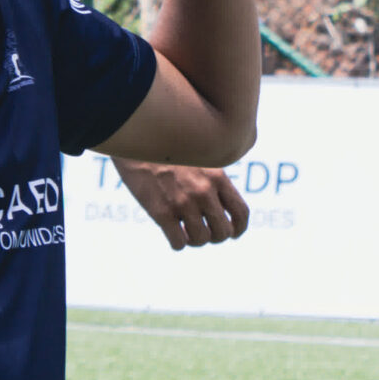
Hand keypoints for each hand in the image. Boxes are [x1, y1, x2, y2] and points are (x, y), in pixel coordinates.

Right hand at [115, 159, 248, 249]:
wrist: (137, 137)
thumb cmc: (167, 147)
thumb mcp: (199, 156)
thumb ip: (212, 178)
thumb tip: (219, 200)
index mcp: (217, 177)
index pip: (241, 213)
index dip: (239, 229)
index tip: (232, 233)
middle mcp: (204, 191)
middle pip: (223, 232)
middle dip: (214, 236)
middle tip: (203, 230)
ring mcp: (183, 203)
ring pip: (201, 240)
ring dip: (194, 240)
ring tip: (184, 231)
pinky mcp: (161, 211)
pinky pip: (178, 242)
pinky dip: (178, 243)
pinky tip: (171, 232)